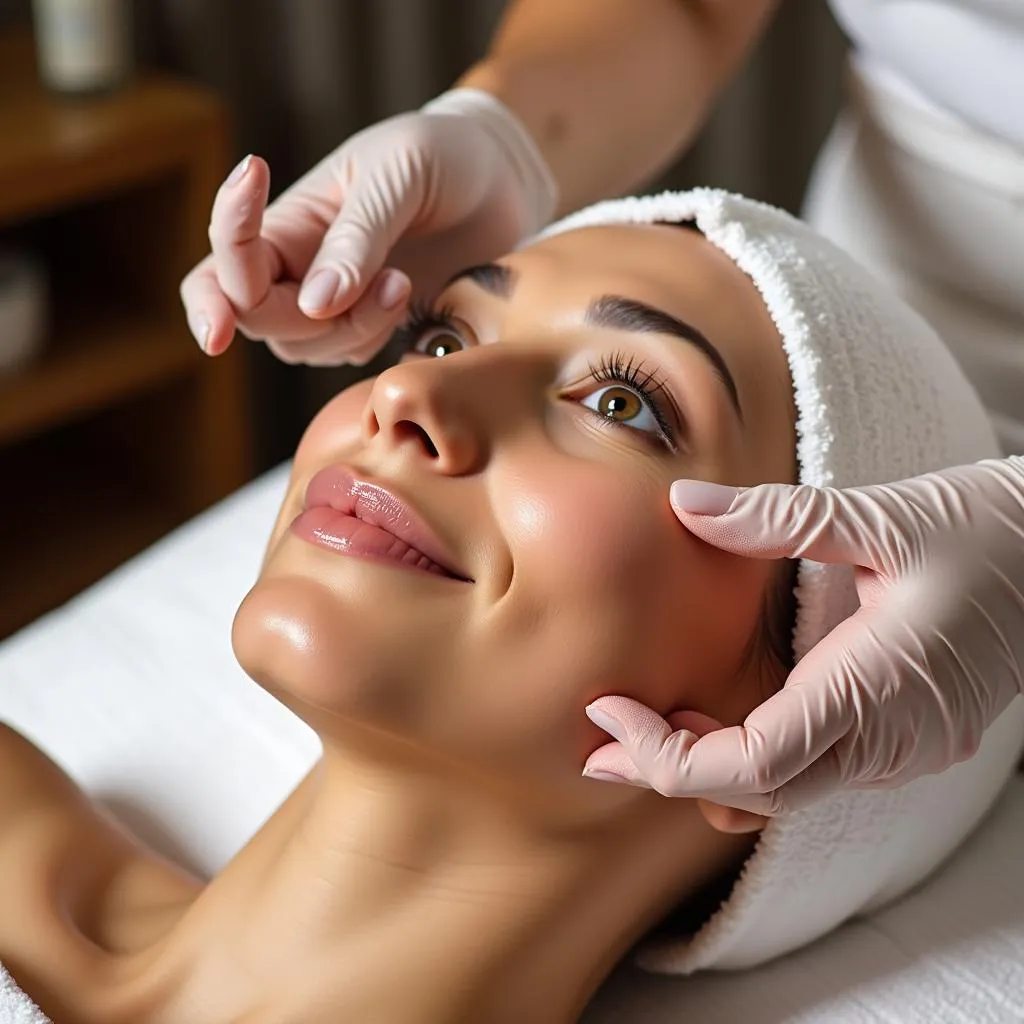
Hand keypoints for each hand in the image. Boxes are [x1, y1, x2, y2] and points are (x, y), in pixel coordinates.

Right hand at [180, 90, 556, 365]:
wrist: (501, 181)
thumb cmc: (440, 156)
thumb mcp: (398, 175)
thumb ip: (356, 239)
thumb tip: (313, 305)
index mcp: (289, 221)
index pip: (224, 266)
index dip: (209, 301)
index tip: (218, 328)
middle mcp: (297, 265)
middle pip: (258, 319)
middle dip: (308, 318)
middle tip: (389, 280)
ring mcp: (332, 301)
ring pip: (303, 347)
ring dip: (354, 328)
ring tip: (404, 281)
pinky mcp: (370, 325)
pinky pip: (349, 355)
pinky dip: (375, 338)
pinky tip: (409, 298)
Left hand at [582, 456, 1023, 814]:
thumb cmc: (990, 531)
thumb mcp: (884, 514)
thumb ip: (777, 517)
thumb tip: (684, 505)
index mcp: (878, 686)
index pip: (754, 763)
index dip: (670, 756)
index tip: (609, 716)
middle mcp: (893, 738)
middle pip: (761, 791)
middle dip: (671, 770)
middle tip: (600, 739)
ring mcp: (907, 749)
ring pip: (788, 789)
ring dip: (712, 765)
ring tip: (645, 722)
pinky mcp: (910, 740)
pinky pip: (818, 769)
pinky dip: (755, 755)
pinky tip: (716, 716)